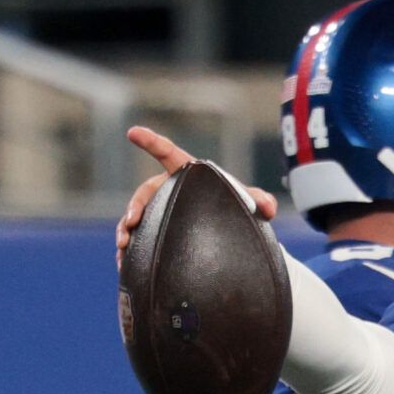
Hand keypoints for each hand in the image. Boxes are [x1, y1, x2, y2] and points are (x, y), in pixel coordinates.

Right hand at [116, 126, 277, 269]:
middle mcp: (169, 189)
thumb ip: (260, 200)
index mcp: (188, 174)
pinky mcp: (156, 231)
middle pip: (146, 193)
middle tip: (131, 223)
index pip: (169, 154)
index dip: (152, 142)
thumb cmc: (236, 205)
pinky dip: (129, 250)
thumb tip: (269, 208)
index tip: (134, 132)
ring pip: (136, 217)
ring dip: (126, 230)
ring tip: (123, 246)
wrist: (230, 229)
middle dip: (134, 206)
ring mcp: (160, 211)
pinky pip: (138, 239)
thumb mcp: (249, 202)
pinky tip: (124, 262)